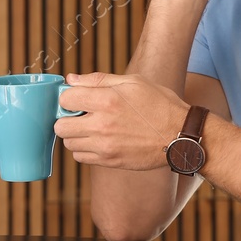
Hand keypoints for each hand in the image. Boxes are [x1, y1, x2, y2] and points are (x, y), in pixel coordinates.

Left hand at [54, 72, 188, 169]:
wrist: (180, 134)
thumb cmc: (159, 104)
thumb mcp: (132, 82)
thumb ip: (98, 80)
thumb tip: (71, 79)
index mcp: (106, 100)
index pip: (65, 99)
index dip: (69, 97)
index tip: (78, 99)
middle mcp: (101, 124)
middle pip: (60, 125)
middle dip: (67, 118)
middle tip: (81, 115)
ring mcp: (104, 146)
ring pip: (69, 143)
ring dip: (75, 135)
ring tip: (92, 128)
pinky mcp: (109, 161)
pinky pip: (80, 157)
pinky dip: (84, 149)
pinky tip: (98, 140)